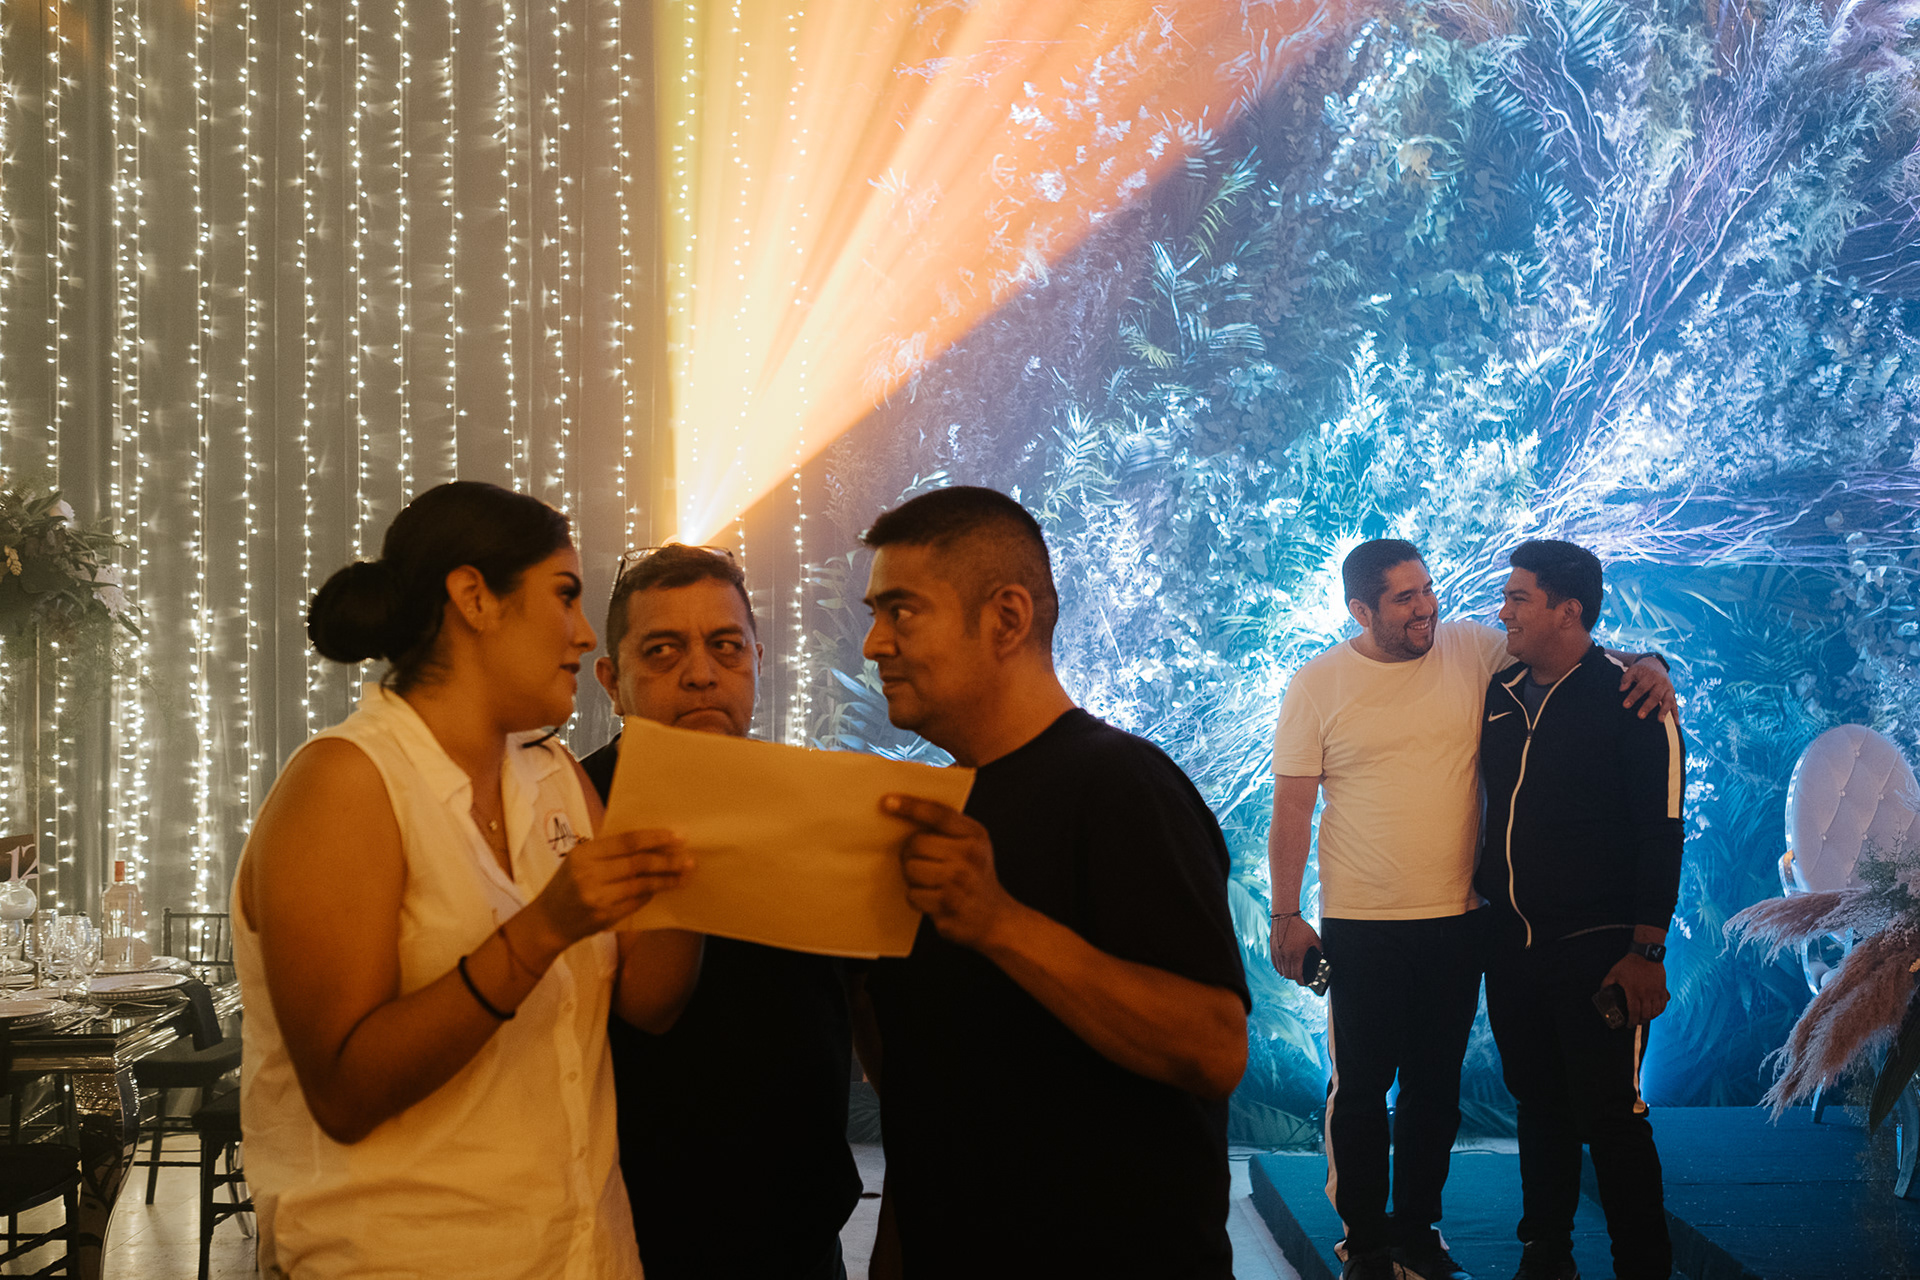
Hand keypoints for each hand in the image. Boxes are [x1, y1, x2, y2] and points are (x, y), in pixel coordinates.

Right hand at [529, 829, 690, 945]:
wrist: (548, 922)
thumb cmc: (567, 885)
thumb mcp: (580, 860)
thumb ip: (609, 850)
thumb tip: (651, 839)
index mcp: (584, 854)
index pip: (626, 842)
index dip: (654, 838)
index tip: (677, 836)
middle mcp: (589, 874)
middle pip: (638, 863)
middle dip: (667, 860)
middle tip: (688, 859)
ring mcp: (597, 898)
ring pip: (641, 885)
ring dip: (666, 880)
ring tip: (684, 875)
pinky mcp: (604, 917)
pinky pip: (636, 902)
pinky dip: (650, 894)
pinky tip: (662, 889)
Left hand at [882, 794, 1019, 951]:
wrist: (995, 918)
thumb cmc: (975, 874)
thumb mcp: (972, 843)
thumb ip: (946, 828)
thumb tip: (899, 811)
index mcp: (975, 834)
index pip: (938, 814)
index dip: (910, 806)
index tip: (887, 802)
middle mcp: (969, 856)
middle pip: (916, 844)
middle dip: (910, 852)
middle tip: (920, 860)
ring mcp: (959, 883)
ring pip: (910, 869)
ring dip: (912, 876)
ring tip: (929, 880)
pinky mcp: (947, 906)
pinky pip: (912, 895)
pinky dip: (917, 897)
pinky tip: (933, 898)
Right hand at [1271, 913, 1322, 985]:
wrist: (1285, 917)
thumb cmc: (1301, 928)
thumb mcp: (1314, 939)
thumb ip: (1319, 951)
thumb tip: (1321, 960)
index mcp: (1296, 955)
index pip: (1298, 976)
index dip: (1302, 981)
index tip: (1305, 982)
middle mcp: (1285, 956)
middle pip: (1289, 975)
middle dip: (1296, 978)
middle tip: (1301, 977)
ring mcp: (1278, 954)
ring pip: (1282, 971)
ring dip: (1288, 974)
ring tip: (1293, 972)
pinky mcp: (1273, 950)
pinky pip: (1275, 965)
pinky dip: (1280, 968)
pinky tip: (1284, 968)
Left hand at [1601, 952, 1668, 1024]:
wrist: (1646, 955)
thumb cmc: (1629, 964)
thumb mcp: (1614, 972)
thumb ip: (1606, 983)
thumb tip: (1601, 992)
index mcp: (1633, 992)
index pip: (1634, 1012)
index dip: (1632, 1021)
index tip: (1629, 1025)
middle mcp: (1646, 994)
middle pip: (1646, 1014)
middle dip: (1641, 1021)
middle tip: (1636, 1022)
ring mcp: (1656, 992)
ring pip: (1656, 1011)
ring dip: (1651, 1018)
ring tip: (1645, 1018)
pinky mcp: (1663, 989)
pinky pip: (1664, 1004)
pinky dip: (1660, 1011)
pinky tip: (1655, 1012)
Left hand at [1619, 656, 1676, 720]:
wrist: (1655, 664)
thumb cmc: (1641, 670)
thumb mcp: (1633, 670)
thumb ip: (1626, 679)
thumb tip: (1621, 689)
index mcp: (1650, 676)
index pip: (1641, 688)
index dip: (1633, 696)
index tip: (1625, 705)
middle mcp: (1661, 683)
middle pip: (1655, 695)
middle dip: (1648, 706)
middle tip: (1640, 716)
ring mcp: (1668, 689)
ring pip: (1668, 700)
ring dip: (1664, 711)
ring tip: (1660, 720)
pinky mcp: (1672, 694)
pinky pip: (1675, 705)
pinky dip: (1676, 714)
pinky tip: (1676, 724)